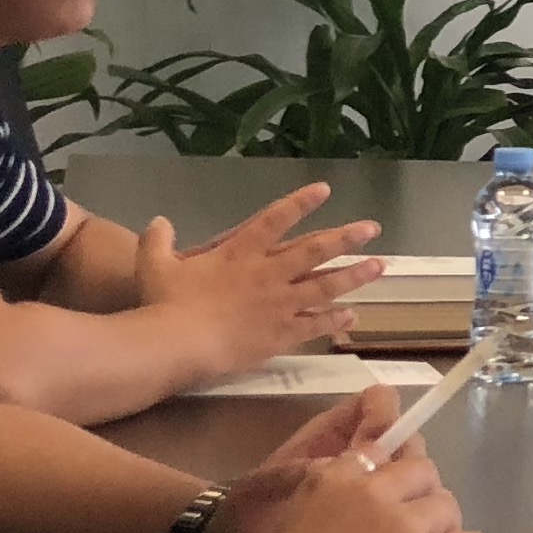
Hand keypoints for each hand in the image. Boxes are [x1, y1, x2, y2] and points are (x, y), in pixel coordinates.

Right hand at [136, 184, 383, 368]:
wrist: (179, 342)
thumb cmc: (165, 303)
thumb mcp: (153, 265)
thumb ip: (156, 240)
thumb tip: (157, 221)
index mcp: (239, 252)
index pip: (275, 219)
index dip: (300, 203)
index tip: (324, 189)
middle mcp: (267, 273)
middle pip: (314, 251)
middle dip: (345, 237)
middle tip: (372, 228)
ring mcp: (279, 304)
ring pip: (325, 287)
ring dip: (354, 276)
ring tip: (379, 266)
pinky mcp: (281, 334)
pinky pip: (315, 326)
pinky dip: (335, 321)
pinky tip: (353, 316)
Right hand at [209, 388, 489, 532]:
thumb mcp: (293, 523)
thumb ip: (322, 504)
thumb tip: (344, 514)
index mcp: (333, 478)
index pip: (380, 452)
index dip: (394, 473)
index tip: (397, 494)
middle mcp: (372, 489)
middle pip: (422, 471)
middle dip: (425, 495)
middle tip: (419, 527)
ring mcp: (403, 521)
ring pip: (447, 505)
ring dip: (444, 529)